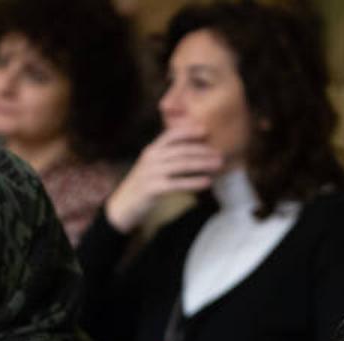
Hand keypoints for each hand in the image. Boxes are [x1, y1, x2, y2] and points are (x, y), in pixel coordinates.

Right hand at [104, 125, 223, 232]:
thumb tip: (190, 153)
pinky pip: (178, 183)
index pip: (171, 135)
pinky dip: (194, 182)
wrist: (123, 206)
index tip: (206, 130)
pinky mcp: (154, 188)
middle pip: (181, 150)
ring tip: (218, 164)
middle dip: (203, 150)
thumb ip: (165, 157)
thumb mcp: (150, 167)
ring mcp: (152, 172)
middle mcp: (151, 158)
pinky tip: (207, 182)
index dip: (188, 131)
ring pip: (182, 165)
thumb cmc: (141, 186)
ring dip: (203, 164)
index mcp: (151, 150)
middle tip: (220, 153)